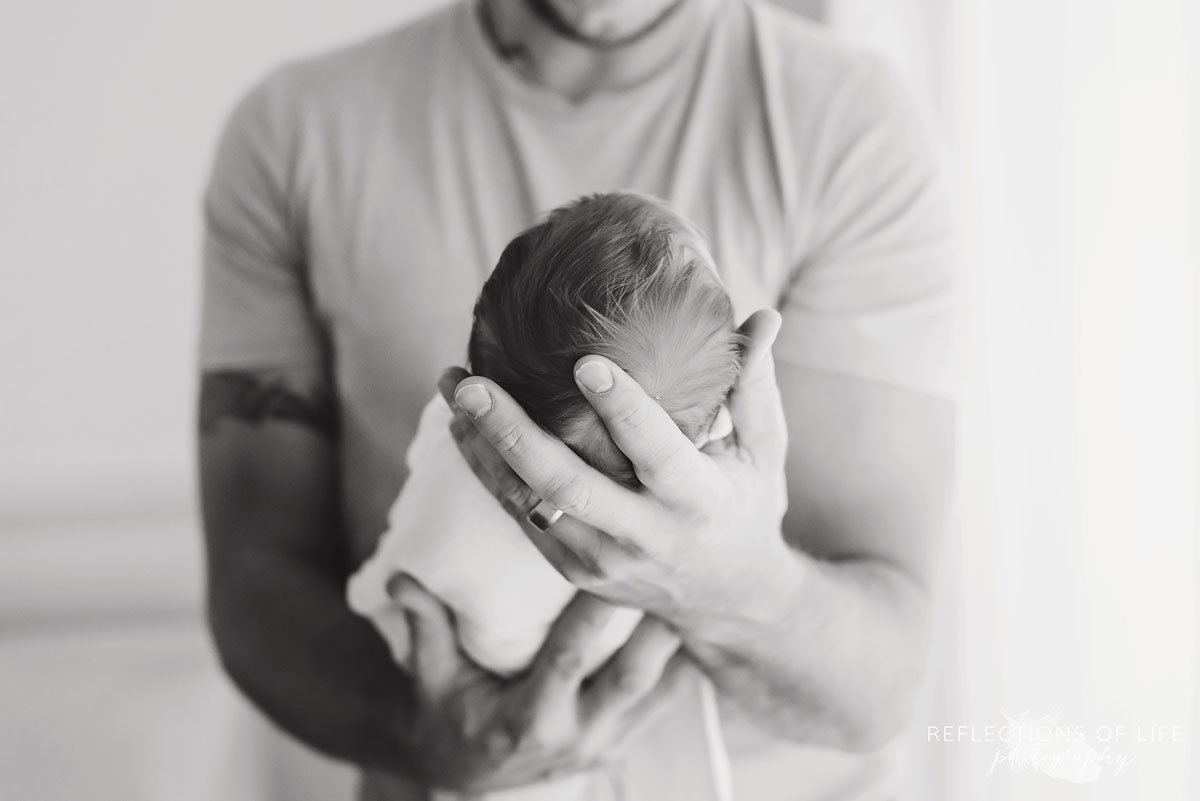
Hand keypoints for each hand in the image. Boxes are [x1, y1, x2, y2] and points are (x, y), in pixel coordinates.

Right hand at [387, 574, 696, 792]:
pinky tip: (704, 631)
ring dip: (680, 647)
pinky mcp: (619, 742)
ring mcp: (603, 744)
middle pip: (629, 677)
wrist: (462, 770)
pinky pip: (661, 706)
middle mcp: (574, 736)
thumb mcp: (429, 675)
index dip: (592, 616)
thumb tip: (400, 580)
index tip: (612, 565)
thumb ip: (424, 626)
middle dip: (658, 629)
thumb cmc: (445, 713)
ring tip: (705, 594)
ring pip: (656, 693)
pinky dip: (684, 671)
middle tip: (682, 574)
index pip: (567, 660)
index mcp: (528, 719)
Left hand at [440, 309, 794, 638]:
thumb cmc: (746, 507)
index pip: (657, 454)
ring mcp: (602, 560)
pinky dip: (487, 473)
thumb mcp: (764, 452)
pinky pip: (521, 519)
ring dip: (483, 447)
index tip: (585, 361)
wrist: (727, 601)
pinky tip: (462, 428)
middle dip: (513, 433)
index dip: (623, 410)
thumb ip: (755, 385)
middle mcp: (645, 537)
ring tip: (453, 389)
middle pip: (569, 485)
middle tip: (473, 383)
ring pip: (531, 505)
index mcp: (697, 501)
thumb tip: (763, 315)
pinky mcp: (573, 571)